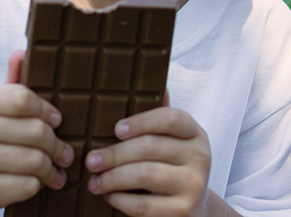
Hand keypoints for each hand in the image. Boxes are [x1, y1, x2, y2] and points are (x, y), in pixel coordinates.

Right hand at [0, 51, 73, 210]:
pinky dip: (38, 185)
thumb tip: (22, 52)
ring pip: (36, 161)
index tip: (57, 120)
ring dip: (52, 168)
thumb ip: (14, 81)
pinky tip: (39, 182)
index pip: (24, 98)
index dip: (47, 111)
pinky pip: (28, 186)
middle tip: (66, 153)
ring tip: (57, 168)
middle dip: (58, 145)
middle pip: (37, 132)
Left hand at [84, 101, 212, 216]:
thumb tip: (148, 85)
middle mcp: (200, 157)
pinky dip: (119, 199)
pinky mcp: (182, 212)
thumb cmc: (172, 170)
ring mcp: (193, 186)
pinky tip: (109, 196)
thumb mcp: (173, 144)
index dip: (141, 121)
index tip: (115, 129)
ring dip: (112, 178)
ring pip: (144, 174)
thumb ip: (160, 120)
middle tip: (90, 160)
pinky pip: (142, 204)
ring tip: (94, 181)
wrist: (193, 210)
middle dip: (114, 153)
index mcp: (196, 134)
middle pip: (150, 147)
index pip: (171, 118)